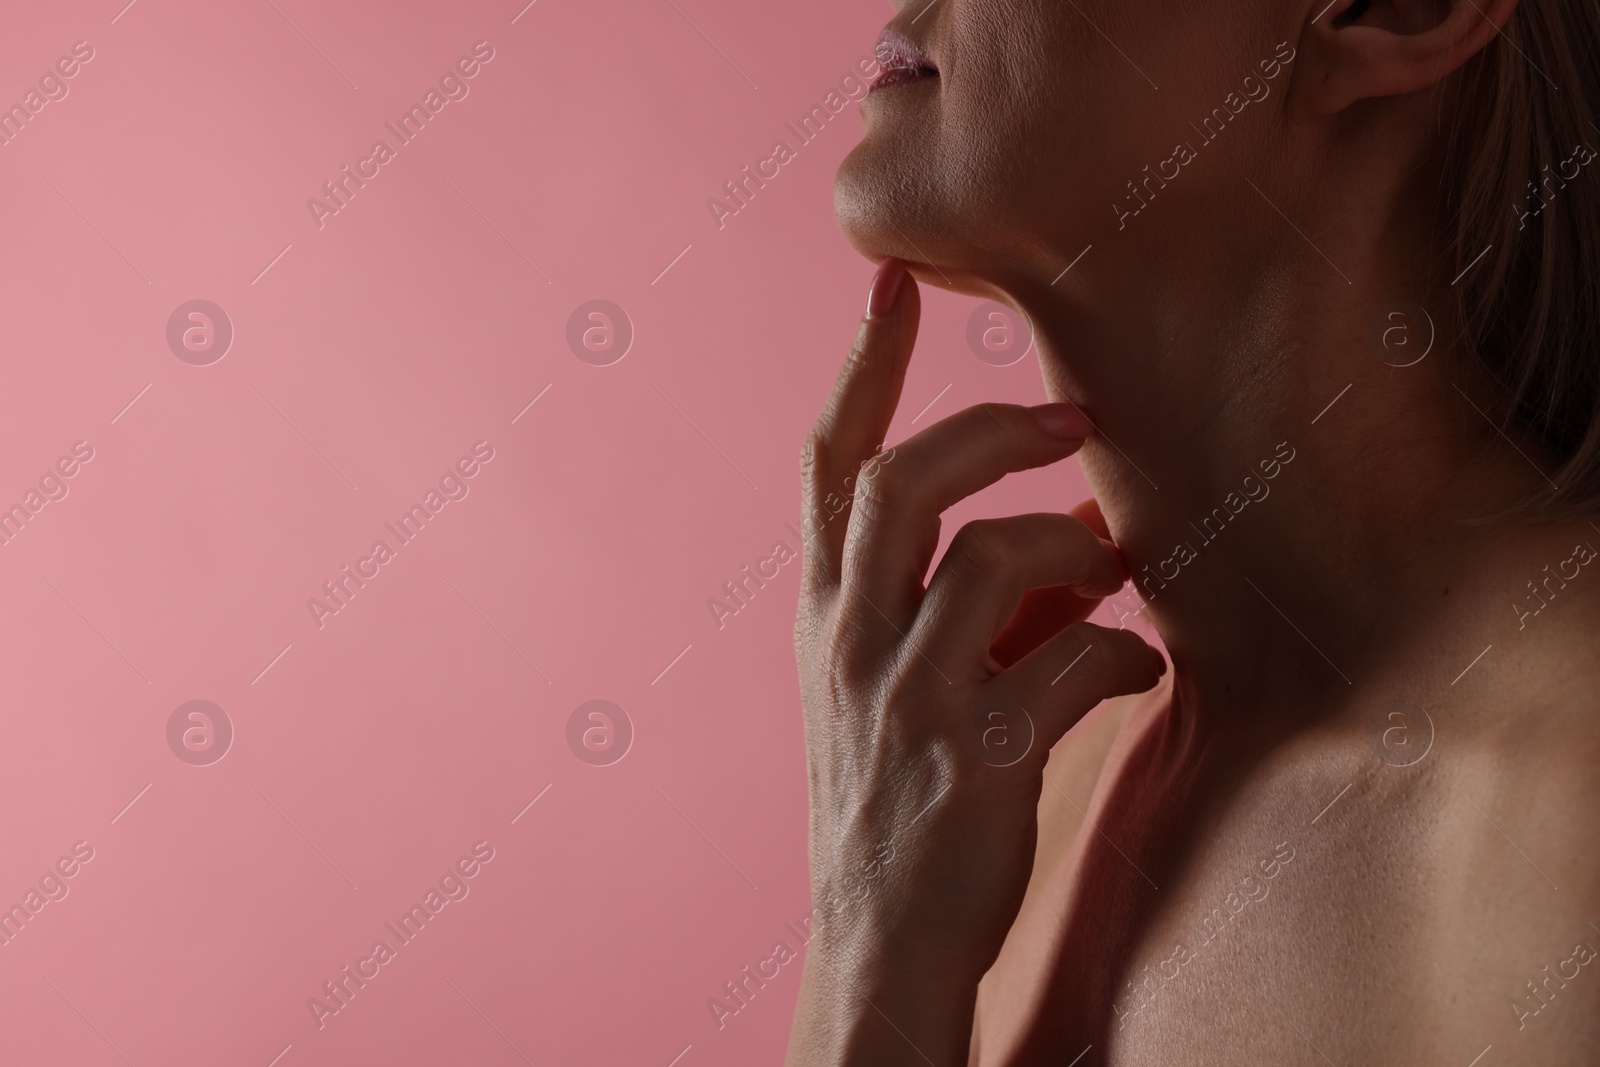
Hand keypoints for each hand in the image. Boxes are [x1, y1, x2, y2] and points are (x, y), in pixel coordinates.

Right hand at [785, 259, 1164, 1065]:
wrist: (880, 946)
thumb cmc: (897, 799)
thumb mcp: (896, 689)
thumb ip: (969, 605)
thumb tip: (1083, 537)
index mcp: (825, 617)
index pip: (826, 466)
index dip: (861, 367)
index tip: (893, 281)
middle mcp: (850, 644)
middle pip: (901, 481)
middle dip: (991, 429)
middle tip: (1068, 421)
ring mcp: (907, 702)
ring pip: (989, 558)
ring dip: (1070, 545)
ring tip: (1111, 568)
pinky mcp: (978, 763)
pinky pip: (1072, 662)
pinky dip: (1120, 653)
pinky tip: (1134, 674)